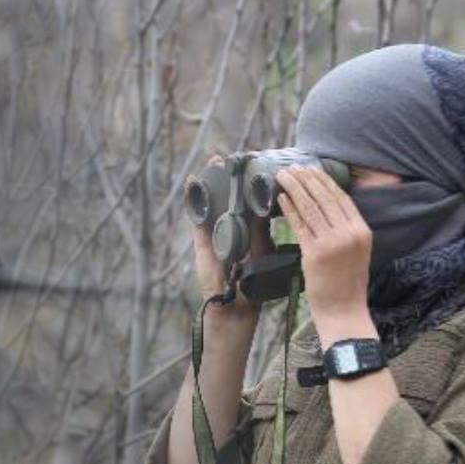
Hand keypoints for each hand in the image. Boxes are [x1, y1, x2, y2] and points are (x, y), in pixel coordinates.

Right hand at [190, 157, 270, 317]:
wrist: (232, 308)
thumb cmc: (253, 286)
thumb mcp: (262, 254)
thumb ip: (262, 231)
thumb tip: (271, 204)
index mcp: (253, 231)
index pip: (254, 201)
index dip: (255, 183)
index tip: (258, 163)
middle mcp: (234, 229)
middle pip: (232, 197)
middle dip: (232, 177)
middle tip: (233, 155)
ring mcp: (215, 233)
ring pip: (214, 202)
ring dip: (213, 182)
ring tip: (215, 160)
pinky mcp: (202, 240)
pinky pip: (197, 215)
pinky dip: (194, 198)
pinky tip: (193, 181)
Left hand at [275, 166, 373, 335]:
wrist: (344, 312)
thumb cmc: (347, 285)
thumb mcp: (356, 252)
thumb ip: (346, 230)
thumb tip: (326, 208)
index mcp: (362, 230)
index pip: (341, 198)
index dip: (324, 181)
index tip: (311, 169)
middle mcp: (349, 233)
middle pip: (325, 198)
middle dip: (307, 179)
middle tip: (292, 167)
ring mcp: (332, 243)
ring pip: (310, 208)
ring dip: (294, 188)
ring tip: (283, 176)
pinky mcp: (315, 254)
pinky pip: (299, 225)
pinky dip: (289, 209)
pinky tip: (281, 198)